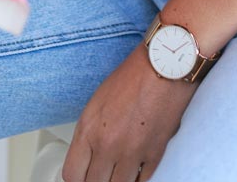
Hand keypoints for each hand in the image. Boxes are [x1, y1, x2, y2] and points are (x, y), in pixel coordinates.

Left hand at [60, 41, 197, 181]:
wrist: (164, 65)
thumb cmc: (133, 76)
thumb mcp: (98, 102)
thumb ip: (90, 134)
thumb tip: (89, 157)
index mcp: (89, 129)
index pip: (72, 175)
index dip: (77, 178)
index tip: (83, 176)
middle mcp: (108, 144)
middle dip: (97, 180)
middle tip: (101, 173)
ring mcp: (132, 152)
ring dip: (118, 180)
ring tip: (119, 171)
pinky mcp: (155, 154)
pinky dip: (138, 178)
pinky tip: (137, 169)